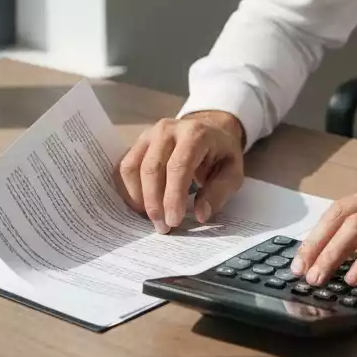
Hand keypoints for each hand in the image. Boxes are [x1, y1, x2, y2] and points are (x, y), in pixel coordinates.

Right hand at [118, 111, 245, 232]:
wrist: (209, 130)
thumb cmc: (220, 154)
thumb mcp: (233, 172)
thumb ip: (219, 192)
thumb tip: (201, 214)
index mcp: (195, 134)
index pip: (178, 166)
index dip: (173, 196)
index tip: (174, 221)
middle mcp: (168, 129)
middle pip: (152, 168)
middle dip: (154, 203)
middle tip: (162, 227)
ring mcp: (149, 134)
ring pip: (132, 168)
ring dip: (138, 198)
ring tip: (152, 218)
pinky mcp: (137, 143)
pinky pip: (123, 168)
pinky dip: (128, 190)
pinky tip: (140, 206)